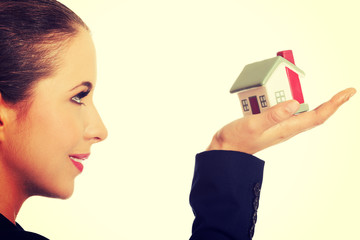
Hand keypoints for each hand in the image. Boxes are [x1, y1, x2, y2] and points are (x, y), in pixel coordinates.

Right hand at [207, 88, 356, 153]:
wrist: (224, 150)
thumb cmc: (236, 140)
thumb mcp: (253, 125)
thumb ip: (273, 115)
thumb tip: (295, 103)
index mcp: (286, 127)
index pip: (317, 116)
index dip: (334, 104)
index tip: (349, 92)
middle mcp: (285, 127)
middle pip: (313, 113)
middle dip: (327, 102)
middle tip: (334, 89)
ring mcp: (277, 126)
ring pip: (297, 110)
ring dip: (301, 97)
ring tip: (293, 84)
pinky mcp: (269, 123)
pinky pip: (282, 109)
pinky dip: (284, 99)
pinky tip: (275, 92)